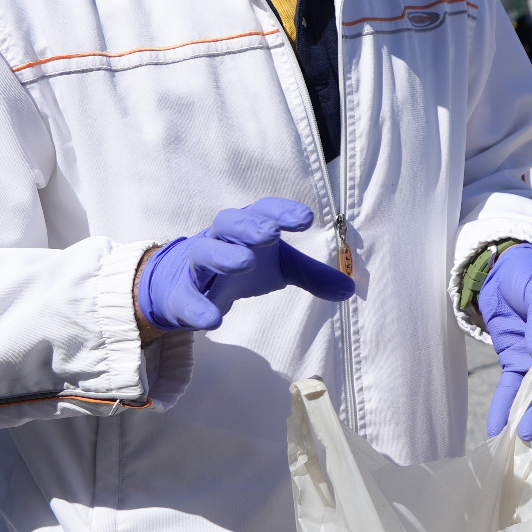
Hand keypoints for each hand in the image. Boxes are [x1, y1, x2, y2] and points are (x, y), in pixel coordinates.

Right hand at [135, 199, 353, 333]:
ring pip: (203, 254)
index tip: (307, 219)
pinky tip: (213, 320)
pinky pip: (185, 300)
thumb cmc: (238, 263)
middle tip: (270, 233)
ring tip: (245, 263)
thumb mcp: (279, 267)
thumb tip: (350, 289)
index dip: (282, 212)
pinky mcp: (181, 296)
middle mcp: (219, 240)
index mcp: (246, 228)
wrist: (182, 283)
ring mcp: (197, 267)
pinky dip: (197, 308)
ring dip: (224, 257)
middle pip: (228, 223)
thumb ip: (312, 275)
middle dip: (249, 226)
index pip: (262, 211)